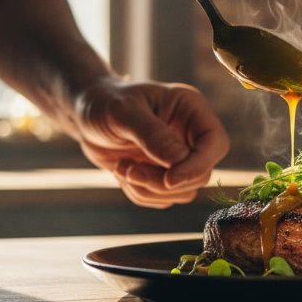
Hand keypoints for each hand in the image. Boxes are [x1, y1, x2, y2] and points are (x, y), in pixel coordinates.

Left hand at [73, 79, 229, 207]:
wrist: (87, 113)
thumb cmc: (103, 103)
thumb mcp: (122, 113)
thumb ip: (152, 135)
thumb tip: (179, 162)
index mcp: (191, 109)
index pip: (214, 142)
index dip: (197, 165)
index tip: (168, 180)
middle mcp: (191, 133)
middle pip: (201, 173)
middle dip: (162, 182)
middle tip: (128, 171)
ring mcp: (180, 156)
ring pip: (183, 191)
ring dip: (149, 189)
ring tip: (121, 168)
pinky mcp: (166, 174)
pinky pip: (164, 199)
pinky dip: (140, 193)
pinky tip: (122, 172)